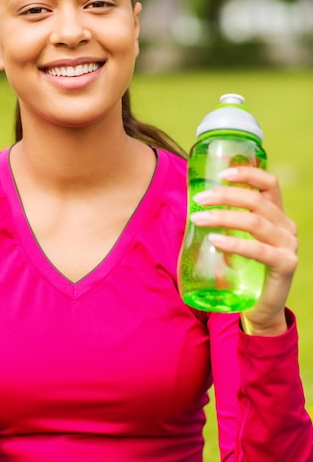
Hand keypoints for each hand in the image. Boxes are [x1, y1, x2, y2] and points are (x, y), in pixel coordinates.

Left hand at [192, 166, 297, 335]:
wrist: (260, 307)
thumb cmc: (243, 268)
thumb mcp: (237, 237)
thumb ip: (226, 219)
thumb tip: (193, 201)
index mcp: (276, 214)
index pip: (269, 183)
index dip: (247, 173)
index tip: (221, 173)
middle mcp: (286, 226)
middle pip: (257, 200)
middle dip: (224, 196)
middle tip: (198, 200)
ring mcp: (288, 246)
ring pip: (255, 222)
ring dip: (223, 217)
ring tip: (198, 219)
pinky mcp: (285, 265)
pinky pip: (258, 250)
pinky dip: (234, 243)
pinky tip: (214, 241)